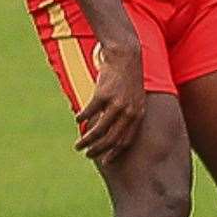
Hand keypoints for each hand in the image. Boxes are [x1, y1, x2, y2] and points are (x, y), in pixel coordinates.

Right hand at [74, 43, 145, 160]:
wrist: (125, 55)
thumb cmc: (128, 77)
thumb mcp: (134, 98)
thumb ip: (126, 114)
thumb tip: (112, 130)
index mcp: (138, 114)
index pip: (126, 140)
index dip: (115, 152)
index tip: (105, 160)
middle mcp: (129, 112)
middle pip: (112, 139)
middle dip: (98, 150)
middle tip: (87, 154)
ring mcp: (116, 103)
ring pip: (99, 130)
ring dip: (87, 140)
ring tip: (78, 144)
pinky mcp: (103, 94)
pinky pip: (89, 112)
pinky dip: (82, 118)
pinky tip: (78, 119)